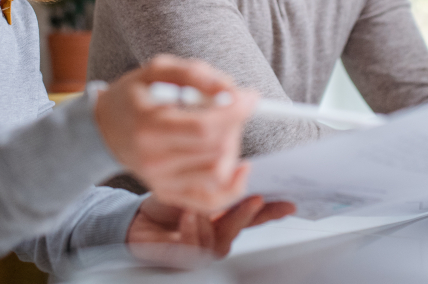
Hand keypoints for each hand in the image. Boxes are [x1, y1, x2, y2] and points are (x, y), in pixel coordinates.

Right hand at [94, 55, 258, 211]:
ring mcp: (161, 182)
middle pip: (216, 148)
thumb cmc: (134, 96)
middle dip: (234, 124)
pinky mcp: (169, 194)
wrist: (104, 130)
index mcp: (149, 126)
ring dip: (232, 147)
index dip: (235, 112)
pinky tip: (238, 166)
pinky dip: (233, 186)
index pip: (205, 127)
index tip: (250, 97)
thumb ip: (195, 73)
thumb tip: (231, 90)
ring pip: (219, 172)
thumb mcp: (157, 70)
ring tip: (221, 130)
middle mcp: (154, 160)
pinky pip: (212, 201)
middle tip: (230, 108)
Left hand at [127, 195, 295, 260]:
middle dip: (249, 214)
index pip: (256, 215)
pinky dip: (192, 230)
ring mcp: (205, 250)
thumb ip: (219, 185)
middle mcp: (220, 235)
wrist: (138, 220)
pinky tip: (187, 216)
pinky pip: (196, 249)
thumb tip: (243, 169)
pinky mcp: (187, 259)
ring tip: (197, 205)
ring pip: (221, 241)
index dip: (274, 210)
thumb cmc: (166, 204)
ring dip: (211, 220)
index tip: (289, 202)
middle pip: (243, 228)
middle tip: (254, 197)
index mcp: (226, 217)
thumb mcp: (193, 185)